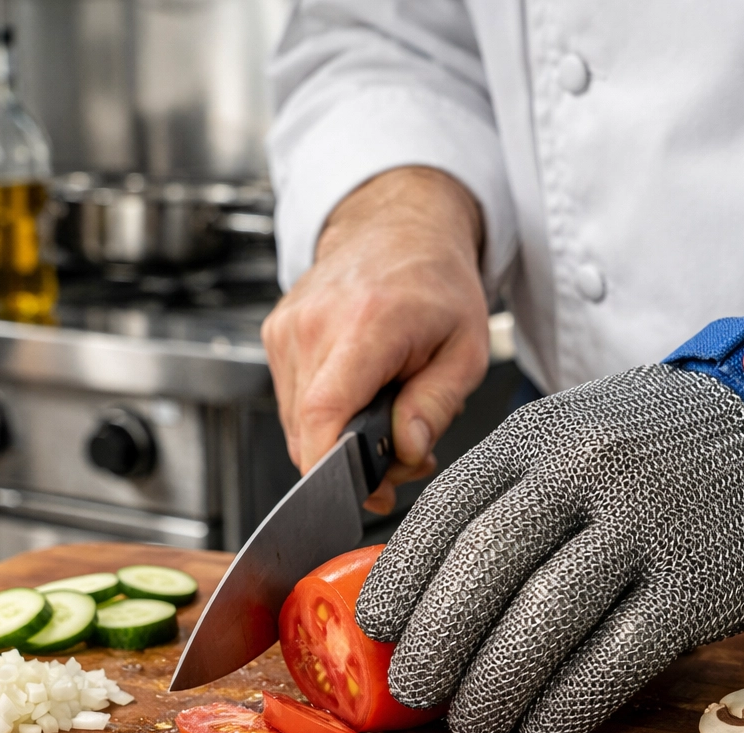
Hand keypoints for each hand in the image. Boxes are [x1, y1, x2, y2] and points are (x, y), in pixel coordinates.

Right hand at [262, 167, 488, 513]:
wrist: (398, 227)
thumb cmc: (436, 282)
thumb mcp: (466, 349)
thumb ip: (436, 405)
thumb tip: (406, 449)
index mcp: (365, 323)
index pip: (322, 413)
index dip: (330, 468)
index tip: (357, 494)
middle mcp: (313, 324)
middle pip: (308, 429)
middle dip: (352, 463)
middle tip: (402, 457)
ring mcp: (287, 328)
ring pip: (296, 423)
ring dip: (337, 441)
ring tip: (385, 420)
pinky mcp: (276, 335)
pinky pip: (291, 402)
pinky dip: (323, 417)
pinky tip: (358, 401)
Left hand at [355, 363, 743, 732]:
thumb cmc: (659, 442)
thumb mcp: (574, 434)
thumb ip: (513, 495)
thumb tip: (436, 586)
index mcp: (539, 435)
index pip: (446, 509)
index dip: (402, 577)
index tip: (376, 629)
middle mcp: (584, 470)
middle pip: (485, 567)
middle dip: (438, 641)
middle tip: (413, 692)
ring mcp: (645, 525)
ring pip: (544, 618)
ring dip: (495, 684)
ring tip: (471, 722)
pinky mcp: (698, 582)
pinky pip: (618, 655)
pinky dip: (570, 700)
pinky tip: (542, 727)